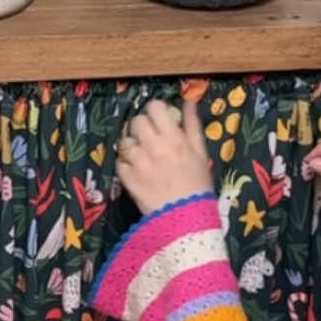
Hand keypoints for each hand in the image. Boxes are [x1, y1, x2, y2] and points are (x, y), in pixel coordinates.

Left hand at [116, 98, 213, 216]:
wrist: (187, 219)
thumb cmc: (198, 184)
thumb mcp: (201, 152)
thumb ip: (192, 124)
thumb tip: (188, 101)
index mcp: (174, 137)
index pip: (154, 108)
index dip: (155, 111)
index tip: (159, 119)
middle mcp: (154, 146)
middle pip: (136, 122)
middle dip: (141, 127)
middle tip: (149, 138)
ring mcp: (138, 163)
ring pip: (124, 142)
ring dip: (132, 146)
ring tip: (141, 157)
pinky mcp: (128, 179)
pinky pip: (120, 163)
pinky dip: (126, 166)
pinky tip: (137, 172)